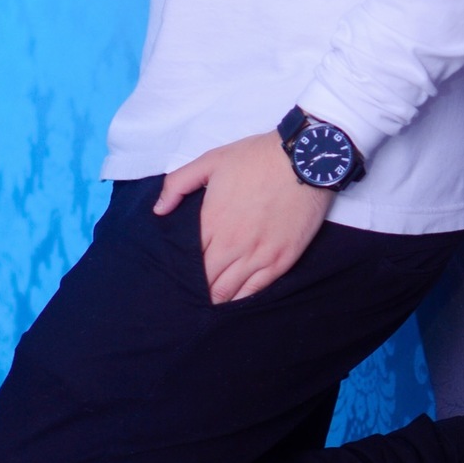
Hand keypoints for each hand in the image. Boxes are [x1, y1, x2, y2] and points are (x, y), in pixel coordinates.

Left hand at [153, 130, 334, 304]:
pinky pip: (255, 291)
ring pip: (228, 293)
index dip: (180, 273)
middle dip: (195, 291)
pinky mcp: (281, 261)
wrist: (305, 159)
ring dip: (215, 300)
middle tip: (188, 297)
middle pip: (205, 283)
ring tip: (207, 304)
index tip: (175, 278)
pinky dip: (240, 300)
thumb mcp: (211, 161)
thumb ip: (178, 184)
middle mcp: (232, 245)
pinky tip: (233, 302)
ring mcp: (258, 256)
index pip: (188, 262)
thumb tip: (158, 210)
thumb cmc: (257, 158)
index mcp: (211, 222)